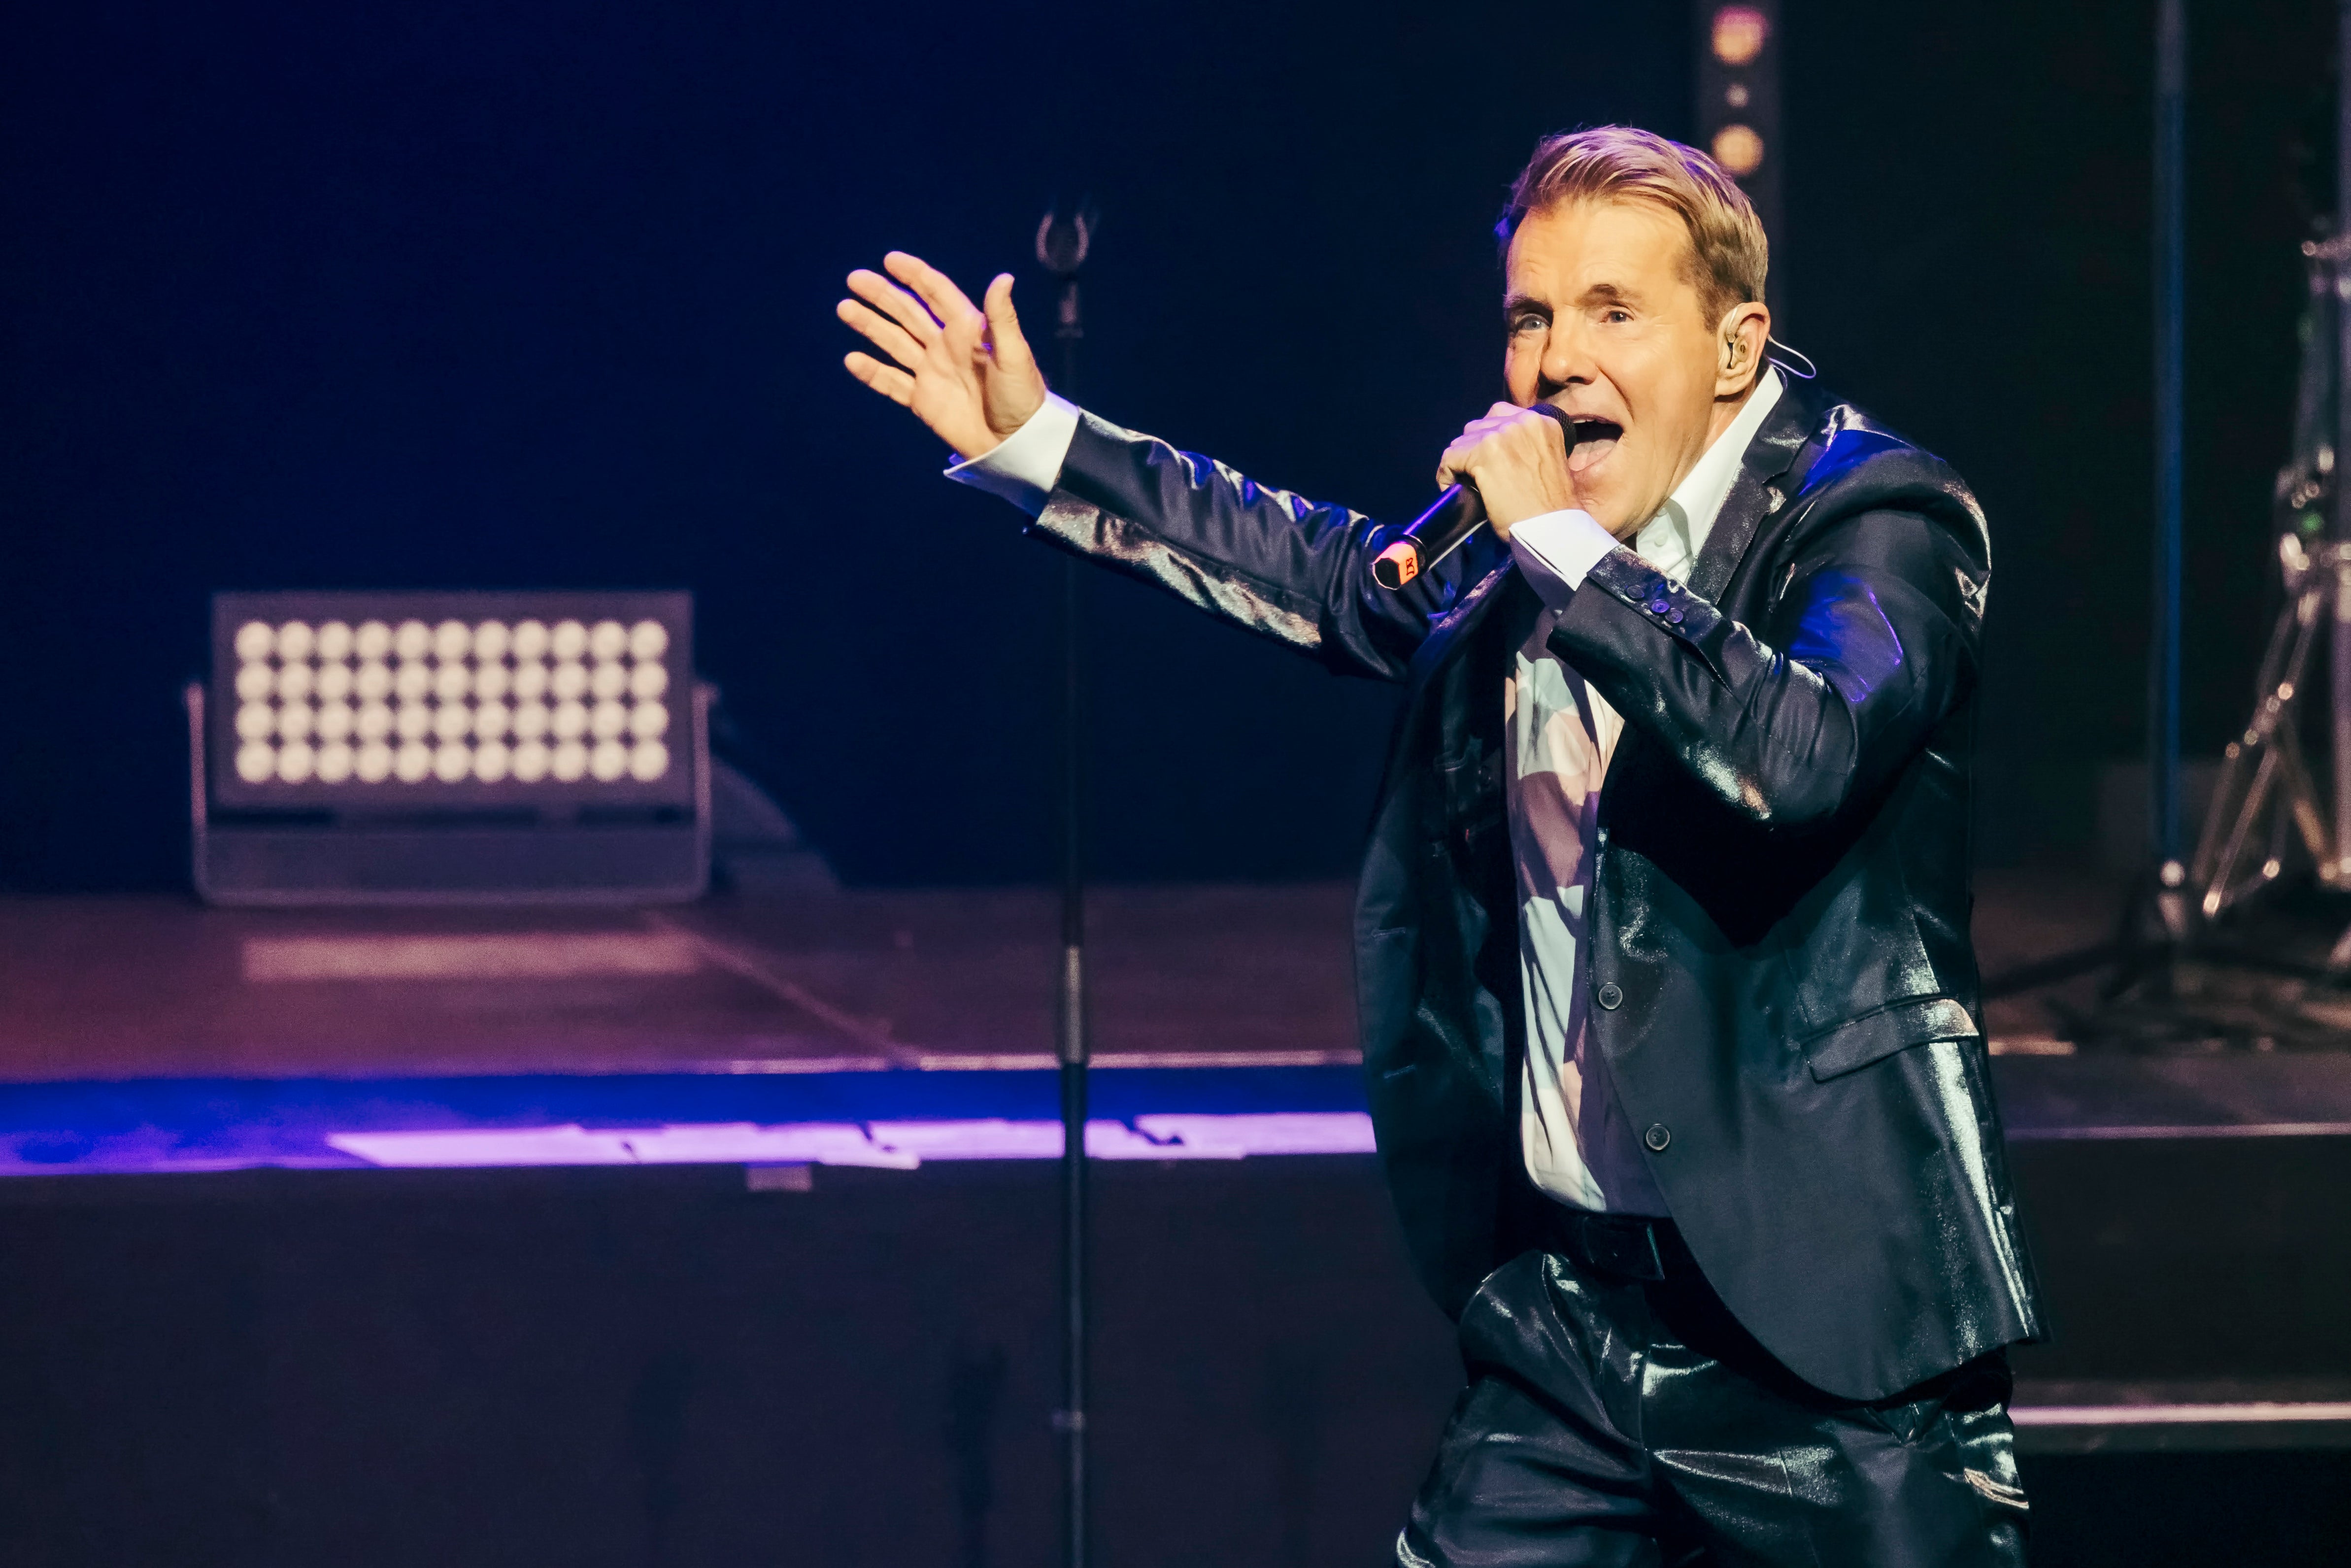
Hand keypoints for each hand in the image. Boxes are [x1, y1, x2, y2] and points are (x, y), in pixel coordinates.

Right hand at [838, 252, 1045, 460]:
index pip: (936, 294)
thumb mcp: (1015, 356)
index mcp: (967, 330)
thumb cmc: (1023, 398)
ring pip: (894, 342)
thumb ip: (1002, 319)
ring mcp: (932, 372)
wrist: (1015, 444)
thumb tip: (1004, 278)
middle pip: (908, 313)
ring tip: (845, 308)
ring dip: (871, 325)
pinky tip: (852, 360)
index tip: (890, 260)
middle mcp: (945, 346)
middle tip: (854, 279)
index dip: (914, 275)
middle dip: (882, 295)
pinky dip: (872, 372)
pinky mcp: (923, 400)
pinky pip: (892, 383)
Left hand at [1436, 403, 1578, 540]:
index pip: (1501, 416)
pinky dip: (1446, 473)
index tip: (1486, 461)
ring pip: (1463, 440)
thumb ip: (1528, 448)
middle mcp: (1523, 421)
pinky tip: (1452, 488)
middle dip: (1474, 448)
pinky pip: (1450, 457)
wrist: (1552, 529)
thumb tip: (1500, 452)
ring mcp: (1502, 434)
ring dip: (1461, 460)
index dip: (1488, 439)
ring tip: (1464, 483)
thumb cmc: (1552, 508)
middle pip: (1480, 425)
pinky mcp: (1484, 453)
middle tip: (1474, 473)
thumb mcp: (1549, 463)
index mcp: (1542, 422)